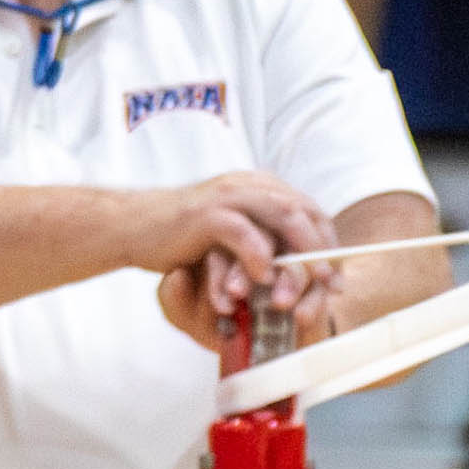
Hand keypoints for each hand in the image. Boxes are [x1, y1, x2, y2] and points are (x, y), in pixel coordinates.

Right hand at [129, 174, 337, 349]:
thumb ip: (266, 240)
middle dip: (323, 250)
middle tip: (331, 284)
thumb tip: (305, 269)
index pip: (311, 210)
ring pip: (284, 217)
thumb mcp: (235, 235)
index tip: (336, 280)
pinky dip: (259, 256)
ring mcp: (229, 195)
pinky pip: (244, 232)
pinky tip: (265, 279)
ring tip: (311, 283)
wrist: (133, 227)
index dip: (330, 244)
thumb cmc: (185, 237)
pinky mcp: (206, 213)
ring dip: (301, 253)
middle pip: (304, 212)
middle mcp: (250, 185)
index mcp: (261, 187)